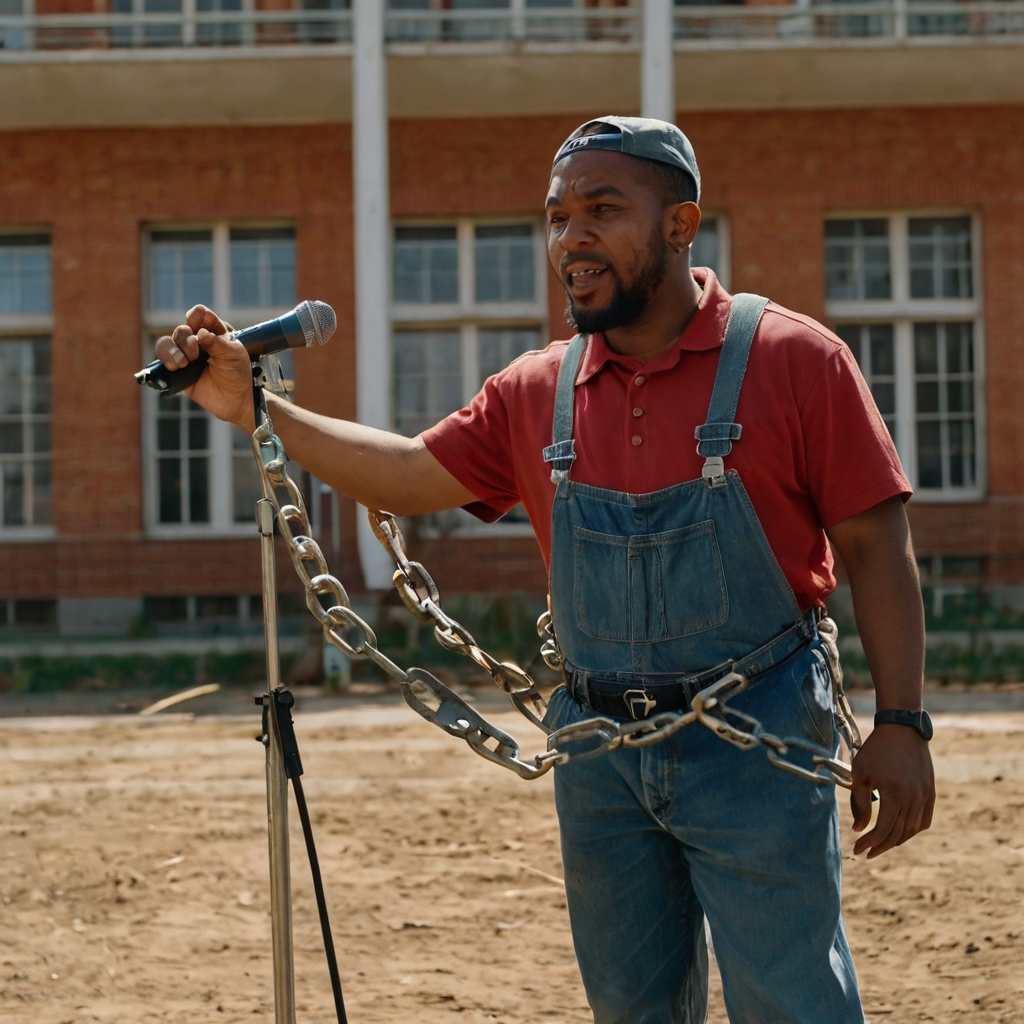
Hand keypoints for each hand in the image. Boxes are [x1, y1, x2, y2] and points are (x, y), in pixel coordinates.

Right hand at [154, 305, 255, 431]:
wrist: (235, 400)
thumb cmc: (238, 374)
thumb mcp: (234, 355)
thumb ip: (218, 342)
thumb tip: (200, 333)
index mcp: (214, 332)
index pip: (200, 315)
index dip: (198, 315)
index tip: (201, 322)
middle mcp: (197, 341)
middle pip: (183, 329)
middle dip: (187, 339)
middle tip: (196, 354)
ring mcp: (186, 355)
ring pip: (168, 341)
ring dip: (174, 349)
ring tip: (184, 362)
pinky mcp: (177, 369)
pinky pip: (163, 357)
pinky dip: (166, 357)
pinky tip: (177, 366)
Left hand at [850, 723, 934, 857]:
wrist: (902, 730)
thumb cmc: (876, 751)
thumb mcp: (861, 774)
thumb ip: (860, 803)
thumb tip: (859, 829)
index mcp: (895, 795)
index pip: (883, 829)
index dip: (869, 842)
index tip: (857, 850)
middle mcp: (913, 800)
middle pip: (898, 833)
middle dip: (880, 846)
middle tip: (867, 853)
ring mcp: (925, 797)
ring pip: (912, 829)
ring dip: (896, 840)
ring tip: (881, 845)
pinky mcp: (931, 793)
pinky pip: (924, 820)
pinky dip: (913, 830)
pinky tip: (902, 833)